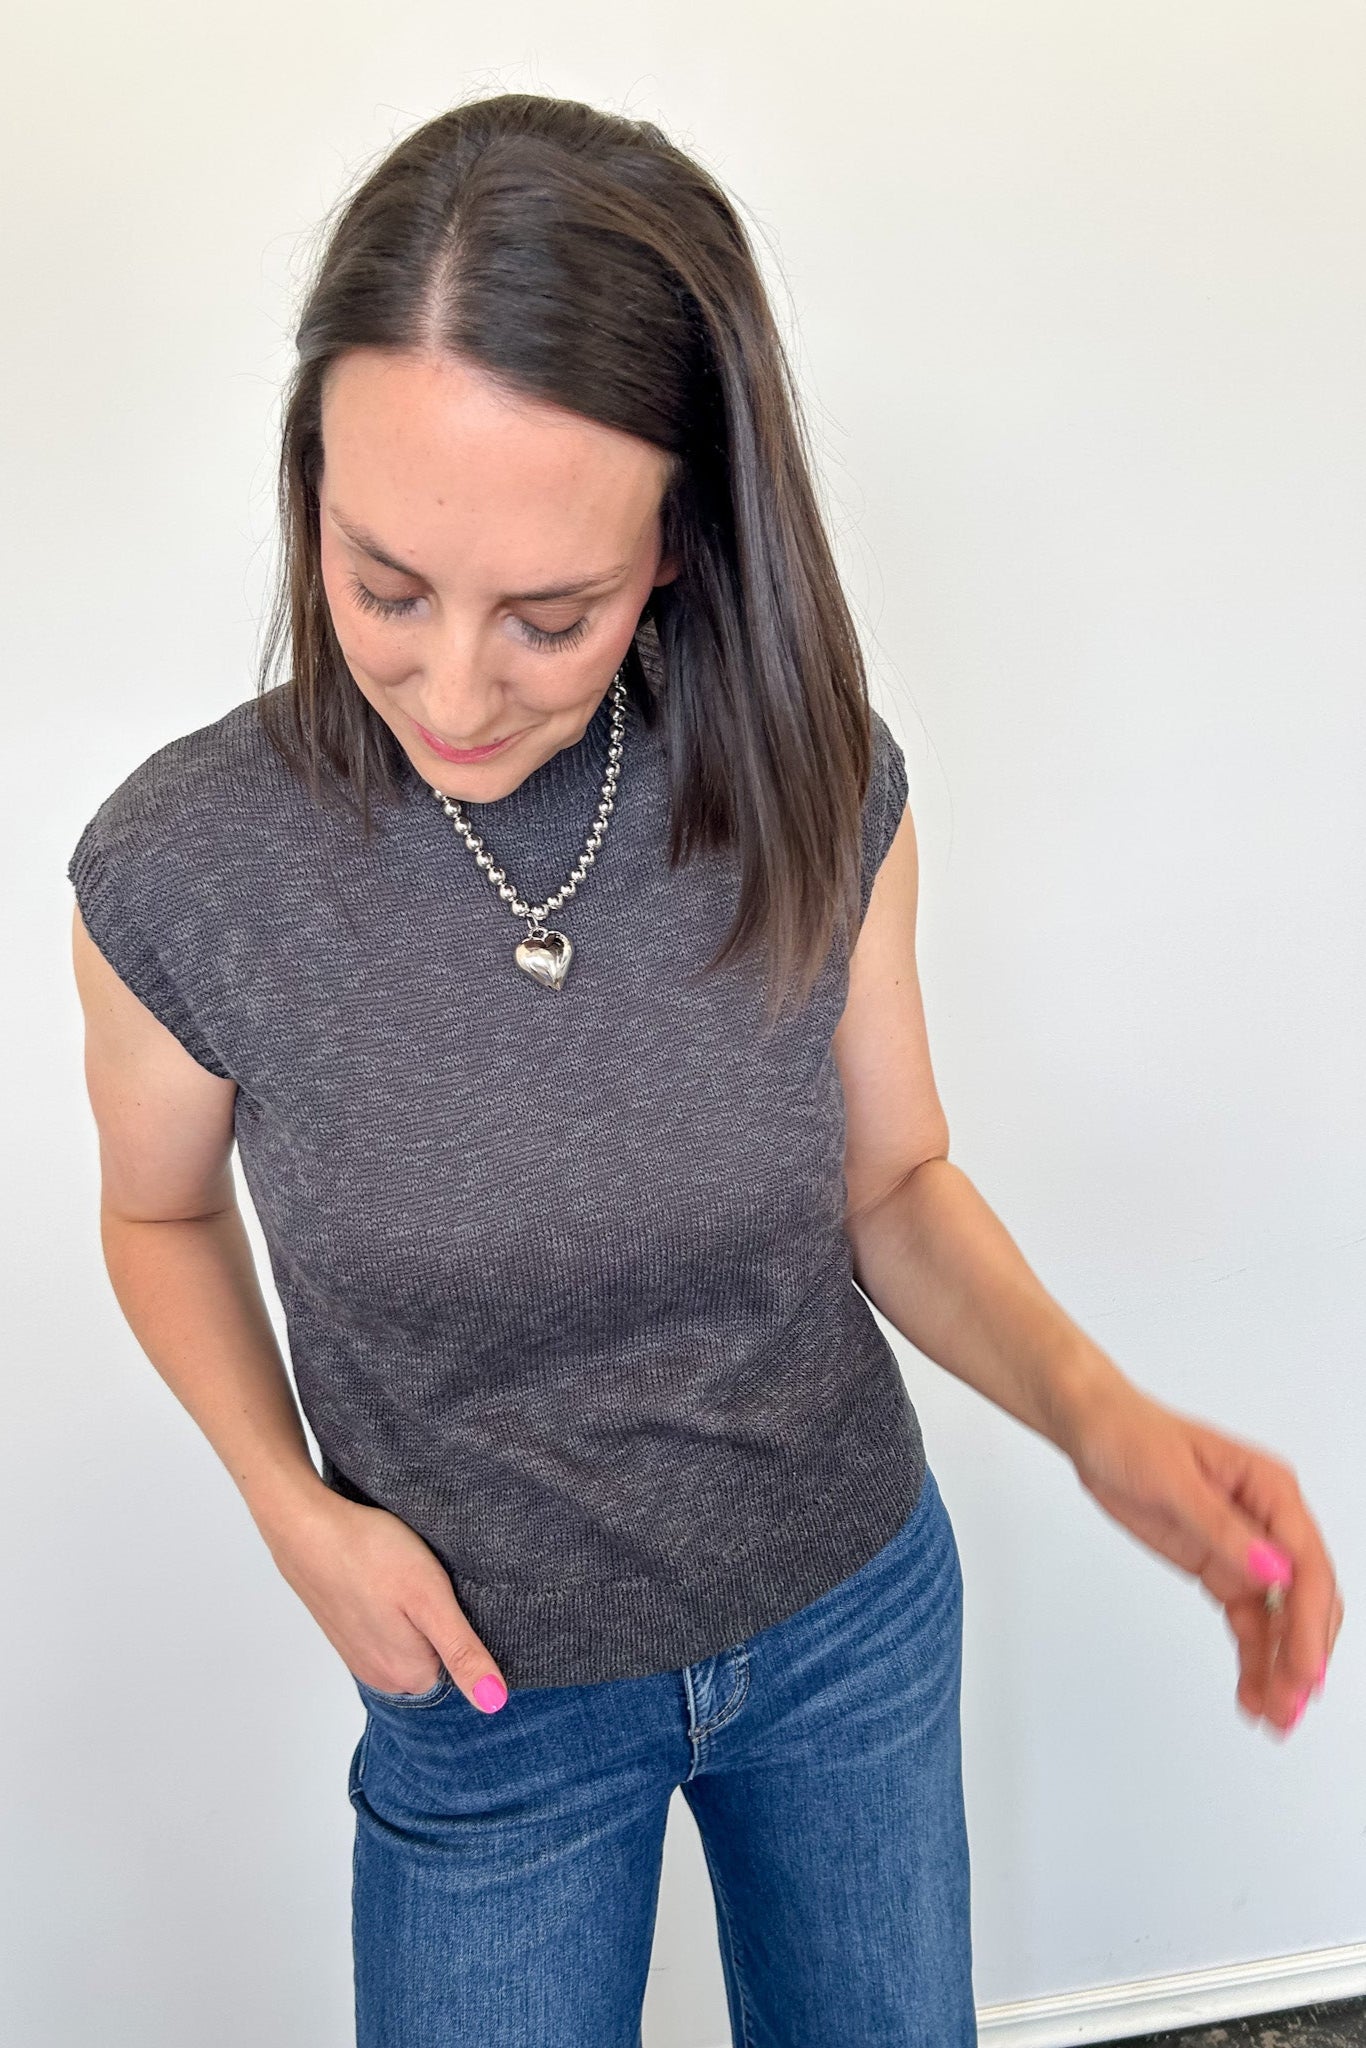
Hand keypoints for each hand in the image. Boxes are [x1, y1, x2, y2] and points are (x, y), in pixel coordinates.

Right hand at [259, 1484, 509, 1713]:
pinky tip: (384, 1578)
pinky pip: (383, 1629)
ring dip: (413, 1614)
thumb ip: (462, 1652)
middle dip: (438, 1622)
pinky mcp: (344, 1631)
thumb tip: (494, 1703)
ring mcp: (358, 1654)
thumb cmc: (372, 1554)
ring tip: (403, 1577)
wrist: (306, 1527)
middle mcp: (380, 1675)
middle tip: (427, 1582)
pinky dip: (389, 1607)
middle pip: (434, 1655)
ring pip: (408, 1641)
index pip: (460, 1664)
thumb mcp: (431, 1599)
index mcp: (407, 1675)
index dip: (463, 1626)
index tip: (450, 1596)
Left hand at [1065, 1374, 1343, 1735]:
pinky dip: (1254, 1657)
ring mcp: (1246, 1547)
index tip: (1304, 1671)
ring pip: (1279, 1619)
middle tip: (1289, 1708)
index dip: (1308, 1623)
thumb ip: (1221, 1526)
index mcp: (1271, 1489)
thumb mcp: (1171, 1479)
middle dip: (1301, 1656)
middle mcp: (1268, 1520)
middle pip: (1303, 1599)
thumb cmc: (1130, 1435)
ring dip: (1280, 1667)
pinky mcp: (1220, 1565)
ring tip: (1273, 1716)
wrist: (1092, 1428)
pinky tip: (1251, 1692)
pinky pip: (1249, 1619)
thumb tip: (1273, 1567)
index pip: (1307, 1564)